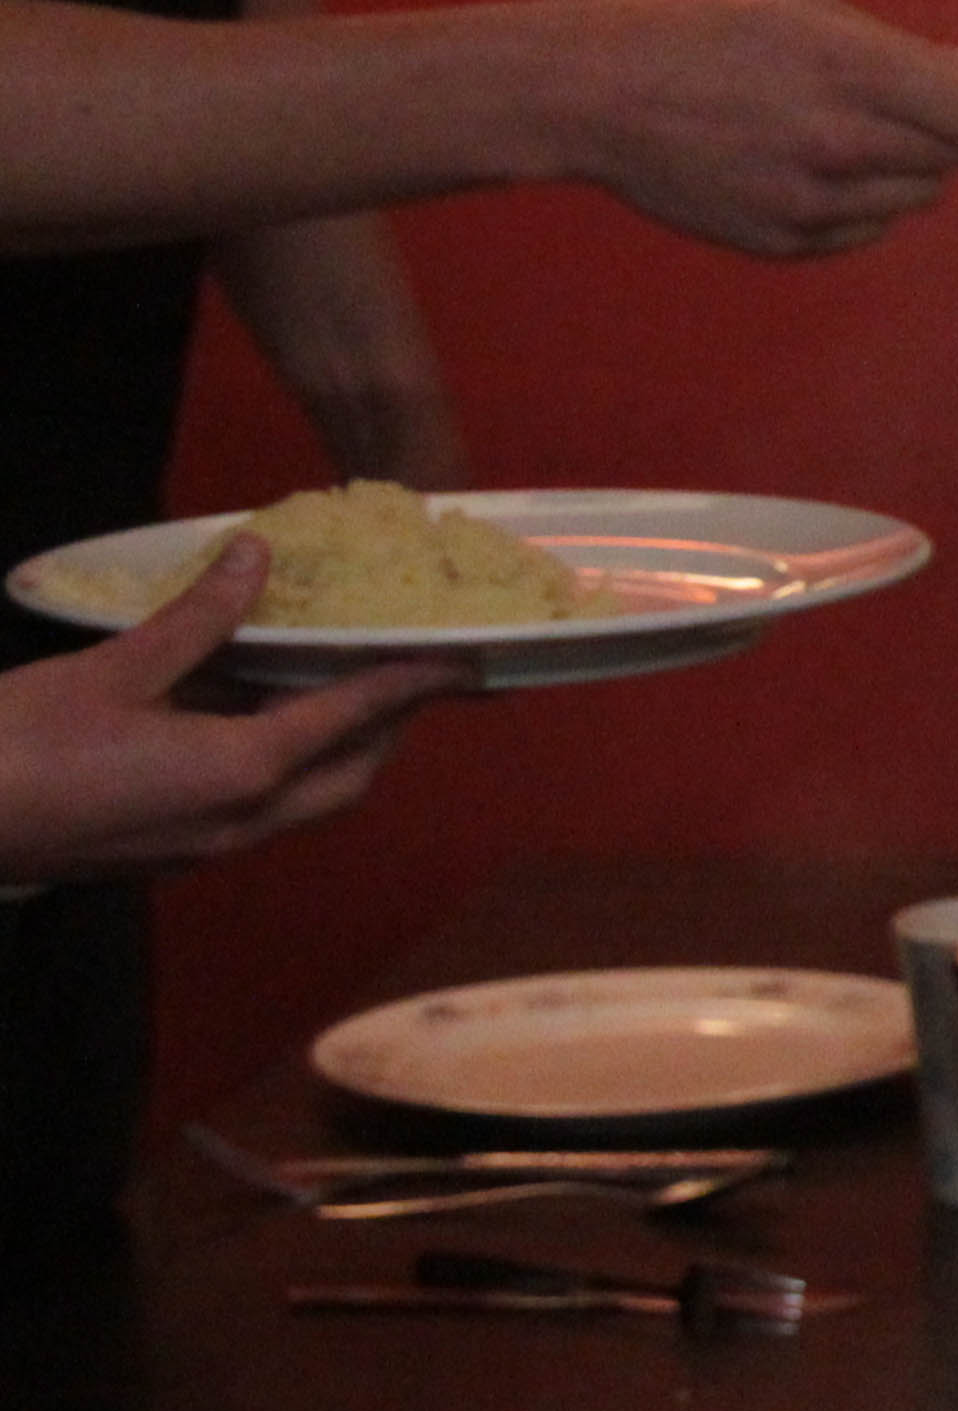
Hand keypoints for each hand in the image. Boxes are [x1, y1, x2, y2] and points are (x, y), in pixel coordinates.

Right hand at [0, 538, 462, 878]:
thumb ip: (197, 619)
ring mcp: (208, 846)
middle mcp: (242, 821)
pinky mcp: (173, 853)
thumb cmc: (19, 745)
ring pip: (308, 800)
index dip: (410, 683)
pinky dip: (285, 765)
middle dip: (389, 726)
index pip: (353, 718)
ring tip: (345, 687)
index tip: (461, 657)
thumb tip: (254, 558)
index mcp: (240, 773)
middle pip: (350, 776)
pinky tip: (259, 719)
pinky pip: (261, 809)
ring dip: (338, 750)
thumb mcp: (113, 669)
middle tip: (408, 671)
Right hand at [557, 0, 957, 257]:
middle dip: (954, 131)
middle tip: (907, 100)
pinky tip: (803, 162)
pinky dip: (860, 202)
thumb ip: (913, 50)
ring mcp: (812, 202)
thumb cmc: (704, 34)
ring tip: (836, 124)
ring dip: (906, 166)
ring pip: (918, 198)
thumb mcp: (811, 15)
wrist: (594, 94)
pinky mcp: (784, 242)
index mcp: (854, 72)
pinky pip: (865, 230)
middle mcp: (841, 144)